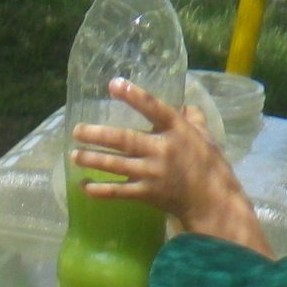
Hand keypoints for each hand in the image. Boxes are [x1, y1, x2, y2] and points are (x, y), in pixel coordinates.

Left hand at [70, 80, 243, 235]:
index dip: (134, 96)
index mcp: (178, 130)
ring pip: (116, 165)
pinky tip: (83, 185)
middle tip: (76, 130)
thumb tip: (186, 104)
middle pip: (125, 139)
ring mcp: (152, 173)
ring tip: (73, 155)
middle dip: (98, 135)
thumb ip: (194, 119)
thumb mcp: (206, 137)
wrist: (213, 201)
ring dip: (92, 159)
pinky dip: (99, 190)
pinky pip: (118, 192)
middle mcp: (162, 149)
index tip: (114, 84)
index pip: (154, 108)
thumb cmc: (210, 166)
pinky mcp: (146, 193)